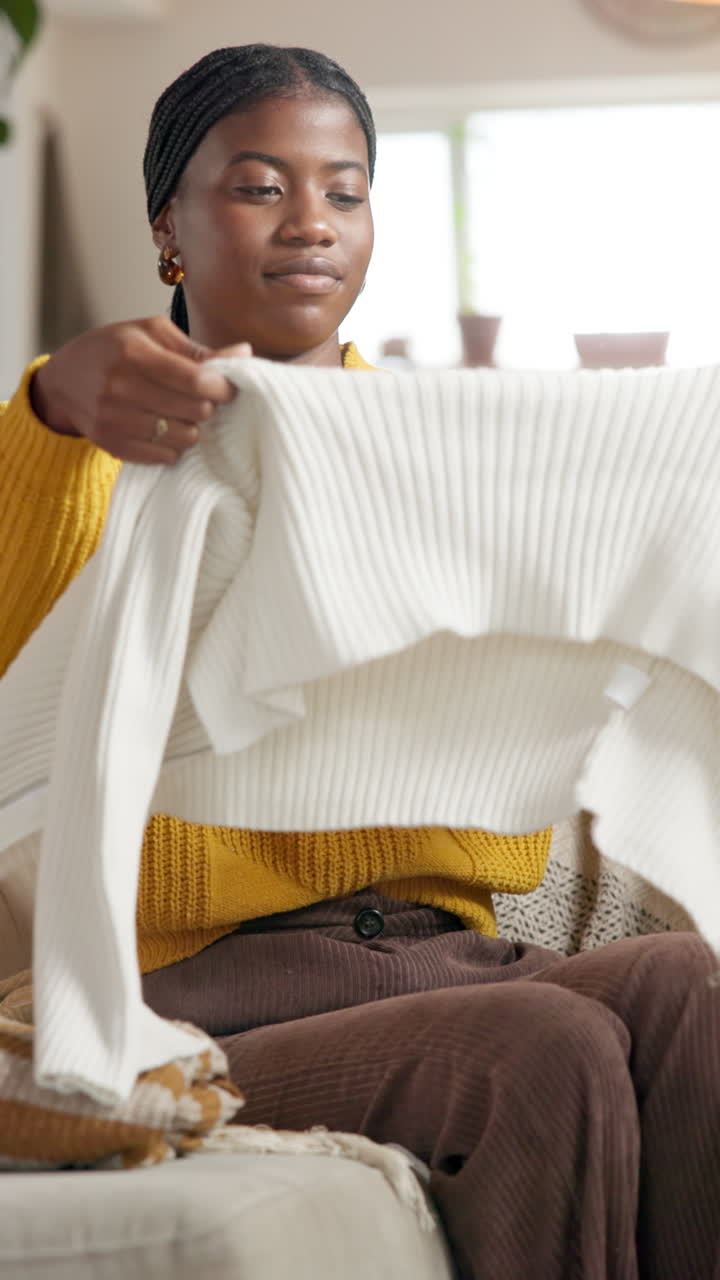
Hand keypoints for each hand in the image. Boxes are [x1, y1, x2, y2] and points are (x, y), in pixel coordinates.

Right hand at [30, 316, 252, 464]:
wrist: (64, 380)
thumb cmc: (115, 349)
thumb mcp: (151, 334)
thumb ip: (197, 349)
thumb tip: (245, 353)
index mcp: (133, 353)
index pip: (196, 379)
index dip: (222, 387)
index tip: (228, 387)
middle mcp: (121, 388)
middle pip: (195, 412)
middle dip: (207, 406)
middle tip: (202, 399)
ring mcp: (114, 420)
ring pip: (184, 438)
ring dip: (192, 427)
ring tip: (181, 414)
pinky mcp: (112, 445)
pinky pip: (164, 457)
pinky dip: (173, 446)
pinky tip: (165, 429)